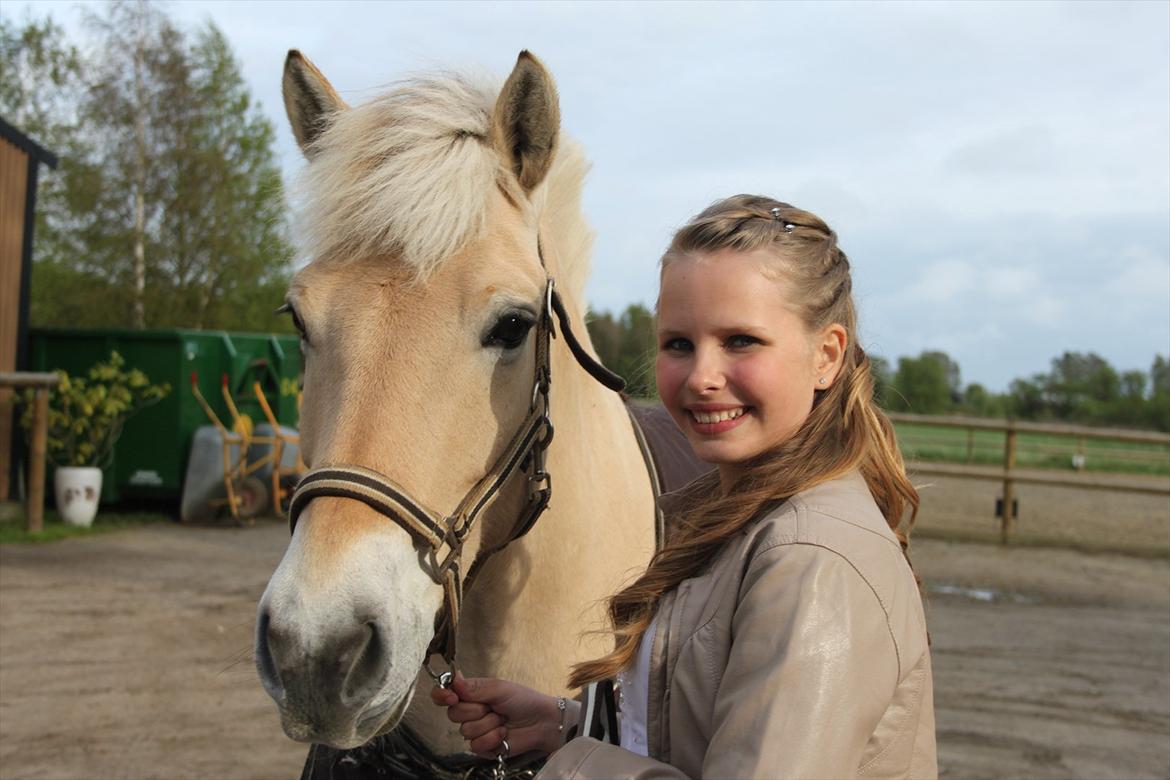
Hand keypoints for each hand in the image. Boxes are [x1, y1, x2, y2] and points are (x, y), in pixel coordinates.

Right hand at [430, 672, 564, 757]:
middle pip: (453, 714)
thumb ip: (475, 687)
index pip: (444, 694)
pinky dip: (492, 738)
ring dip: (488, 725)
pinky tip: (503, 733)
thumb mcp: (500, 688)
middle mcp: (470, 712)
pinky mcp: (483, 747)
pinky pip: (476, 746)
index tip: (451, 697)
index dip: (441, 695)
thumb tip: (454, 680)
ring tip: (503, 720)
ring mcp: (476, 730)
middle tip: (493, 707)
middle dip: (475, 711)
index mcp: (471, 694)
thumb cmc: (523, 700)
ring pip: (466, 731)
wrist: (541, 722)